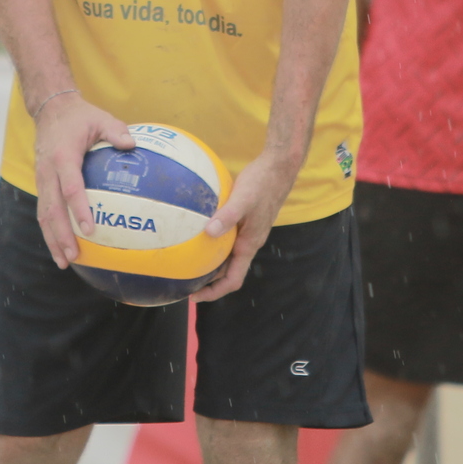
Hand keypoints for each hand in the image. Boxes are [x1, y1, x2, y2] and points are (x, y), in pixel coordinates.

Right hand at [31, 90, 133, 267]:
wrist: (50, 110)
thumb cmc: (80, 116)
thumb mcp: (100, 118)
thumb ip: (116, 131)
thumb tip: (133, 145)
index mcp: (63, 156)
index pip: (71, 187)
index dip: (79, 209)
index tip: (89, 229)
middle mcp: (48, 171)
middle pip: (52, 209)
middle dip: (61, 235)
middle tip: (73, 256)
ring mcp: (42, 179)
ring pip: (44, 214)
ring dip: (53, 239)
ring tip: (64, 262)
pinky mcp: (41, 184)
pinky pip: (44, 210)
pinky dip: (51, 230)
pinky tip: (61, 246)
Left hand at [193, 146, 305, 302]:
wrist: (279, 167)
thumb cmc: (263, 183)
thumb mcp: (243, 198)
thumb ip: (227, 216)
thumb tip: (208, 232)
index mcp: (249, 244)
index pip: (233, 279)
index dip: (215, 292)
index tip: (194, 296)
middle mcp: (248, 242)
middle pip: (228, 271)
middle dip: (208, 280)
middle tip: (184, 282)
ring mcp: (246, 232)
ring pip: (226, 255)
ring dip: (209, 262)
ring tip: (186, 262)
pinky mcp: (243, 220)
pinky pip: (226, 238)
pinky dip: (211, 241)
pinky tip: (195, 232)